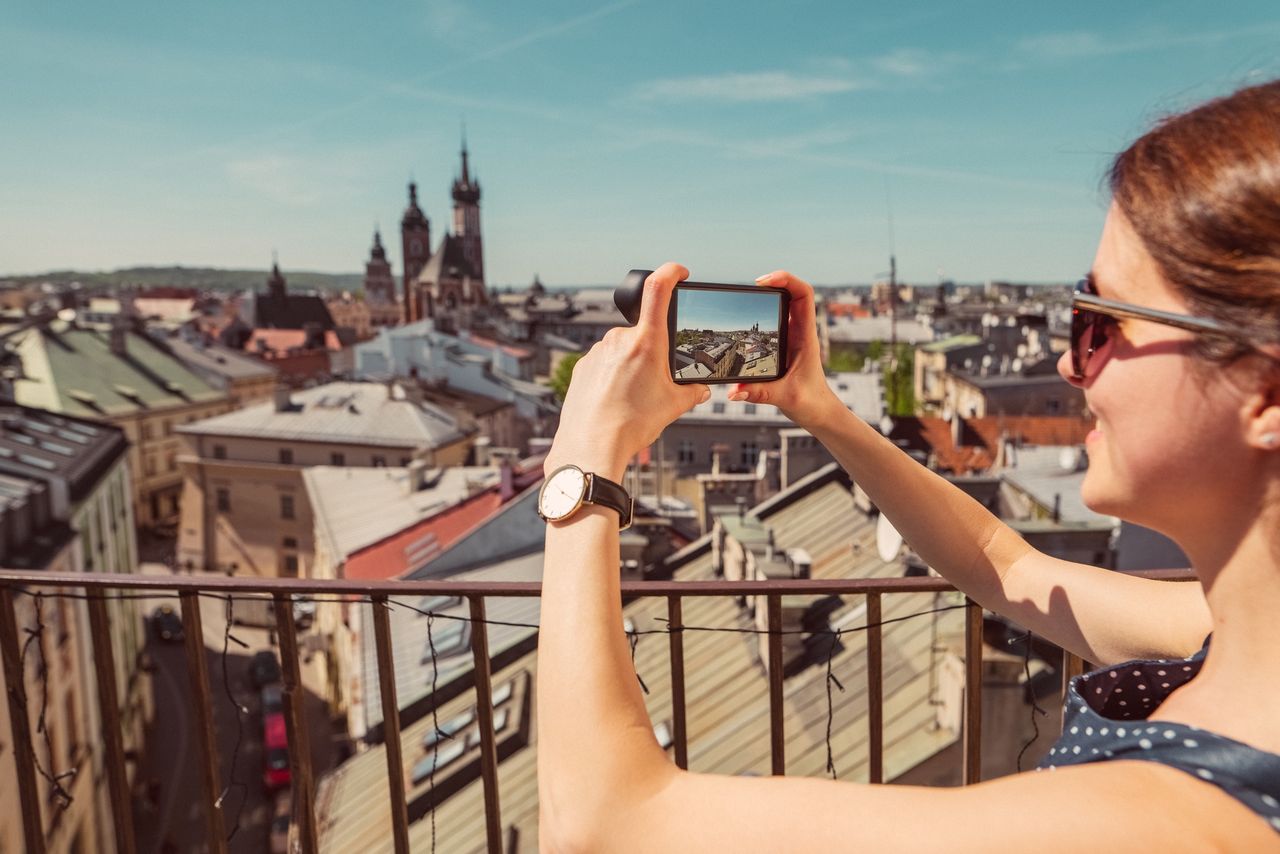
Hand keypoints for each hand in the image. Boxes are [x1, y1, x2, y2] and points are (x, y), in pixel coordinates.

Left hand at [544, 263, 710, 480]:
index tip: (679, 272)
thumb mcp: (673, 407)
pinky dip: (612, 376)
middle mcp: (618, 340)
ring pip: (622, 350)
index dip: (671, 272)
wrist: (591, 447)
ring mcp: (597, 352)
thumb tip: (700, 389)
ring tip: (633, 399)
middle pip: (643, 332)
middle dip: (653, 350)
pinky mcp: (582, 367)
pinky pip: (604, 363)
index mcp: (646, 342)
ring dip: (631, 365)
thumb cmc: (632, 425)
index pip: (658, 288)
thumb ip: (692, 392)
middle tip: (656, 381)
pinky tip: (615, 401)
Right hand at [725, 270, 840, 427]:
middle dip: (775, 282)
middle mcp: (800, 332)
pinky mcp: (785, 344)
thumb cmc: (810, 402)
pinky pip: (778, 318)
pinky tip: (751, 314)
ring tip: (749, 294)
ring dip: (770, 294)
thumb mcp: (785, 397)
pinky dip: (766, 310)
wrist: (819, 412)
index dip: (787, 280)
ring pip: (786, 304)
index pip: (803, 295)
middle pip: (794, 293)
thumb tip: (734, 391)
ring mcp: (793, 336)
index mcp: (806, 337)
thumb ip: (759, 393)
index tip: (764, 281)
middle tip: (752, 286)